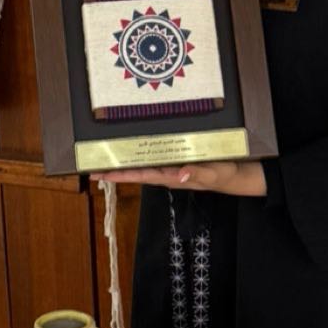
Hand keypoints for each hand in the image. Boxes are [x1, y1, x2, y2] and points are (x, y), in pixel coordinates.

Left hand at [90, 161, 266, 196]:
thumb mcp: (213, 173)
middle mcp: (166, 173)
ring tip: (105, 160)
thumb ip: (196, 173)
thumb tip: (178, 174)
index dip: (119, 175)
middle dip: (115, 170)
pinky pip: (154, 159)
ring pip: (142, 166)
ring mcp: (170, 168)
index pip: (140, 175)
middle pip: (135, 172)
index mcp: (171, 176)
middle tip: (92, 168)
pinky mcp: (176, 162)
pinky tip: (132, 151)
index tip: (101, 174)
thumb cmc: (223, 174)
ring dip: (124, 164)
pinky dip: (140, 156)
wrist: (235, 176)